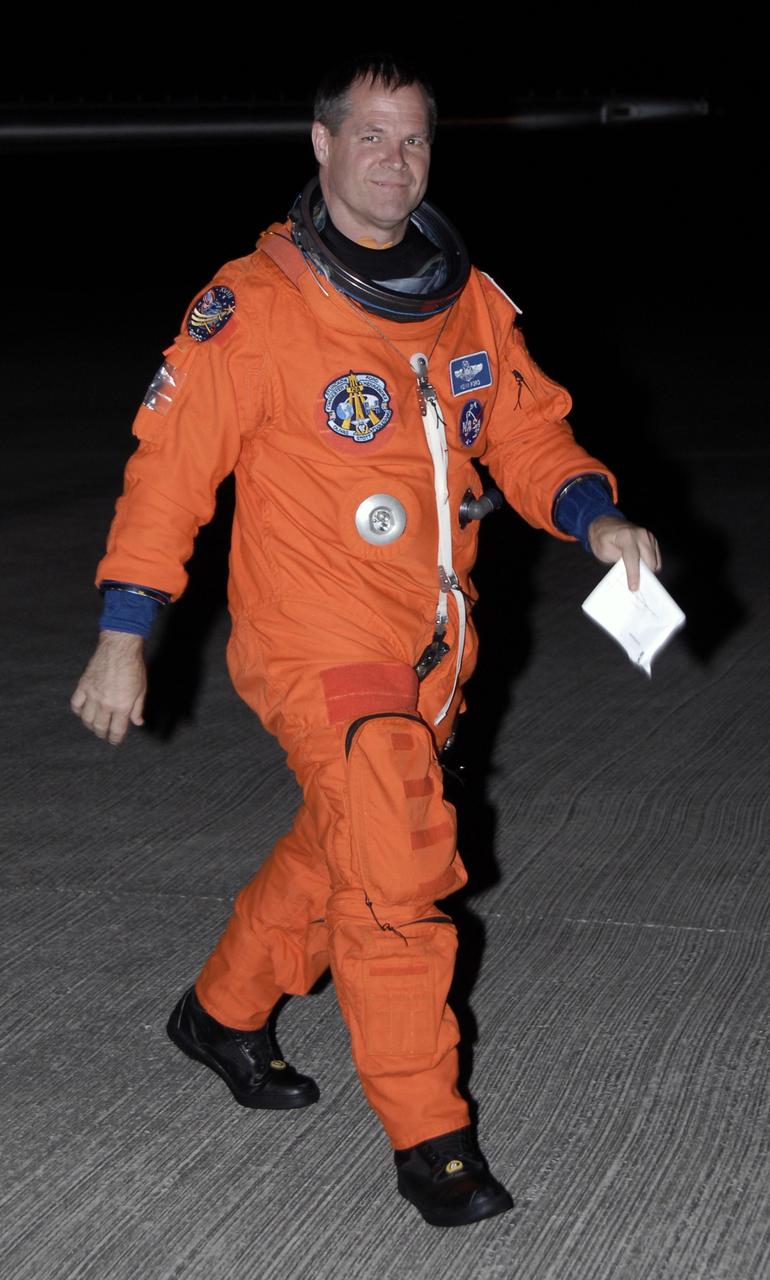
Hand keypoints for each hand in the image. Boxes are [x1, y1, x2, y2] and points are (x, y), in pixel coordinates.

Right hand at [70, 631, 146, 745]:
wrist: (119, 648)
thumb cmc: (133, 667)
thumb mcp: (141, 689)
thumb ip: (137, 708)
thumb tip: (137, 722)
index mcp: (122, 706)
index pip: (117, 730)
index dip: (115, 739)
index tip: (115, 741)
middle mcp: (105, 704)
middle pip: (100, 727)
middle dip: (103, 734)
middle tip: (104, 735)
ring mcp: (92, 695)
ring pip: (86, 718)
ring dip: (90, 725)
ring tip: (94, 726)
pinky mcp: (83, 685)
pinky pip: (76, 704)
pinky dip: (78, 711)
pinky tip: (82, 711)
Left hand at [588, 516, 661, 590]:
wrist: (605, 525)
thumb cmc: (603, 538)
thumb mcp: (605, 552)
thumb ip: (618, 561)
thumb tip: (629, 574)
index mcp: (627, 536)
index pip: (633, 558)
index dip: (634, 574)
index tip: (634, 587)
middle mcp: (641, 534)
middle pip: (649, 561)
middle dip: (643, 575)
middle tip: (635, 585)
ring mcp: (648, 536)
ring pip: (654, 561)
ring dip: (647, 570)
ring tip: (636, 575)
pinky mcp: (652, 539)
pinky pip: (656, 557)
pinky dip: (650, 565)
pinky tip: (641, 567)